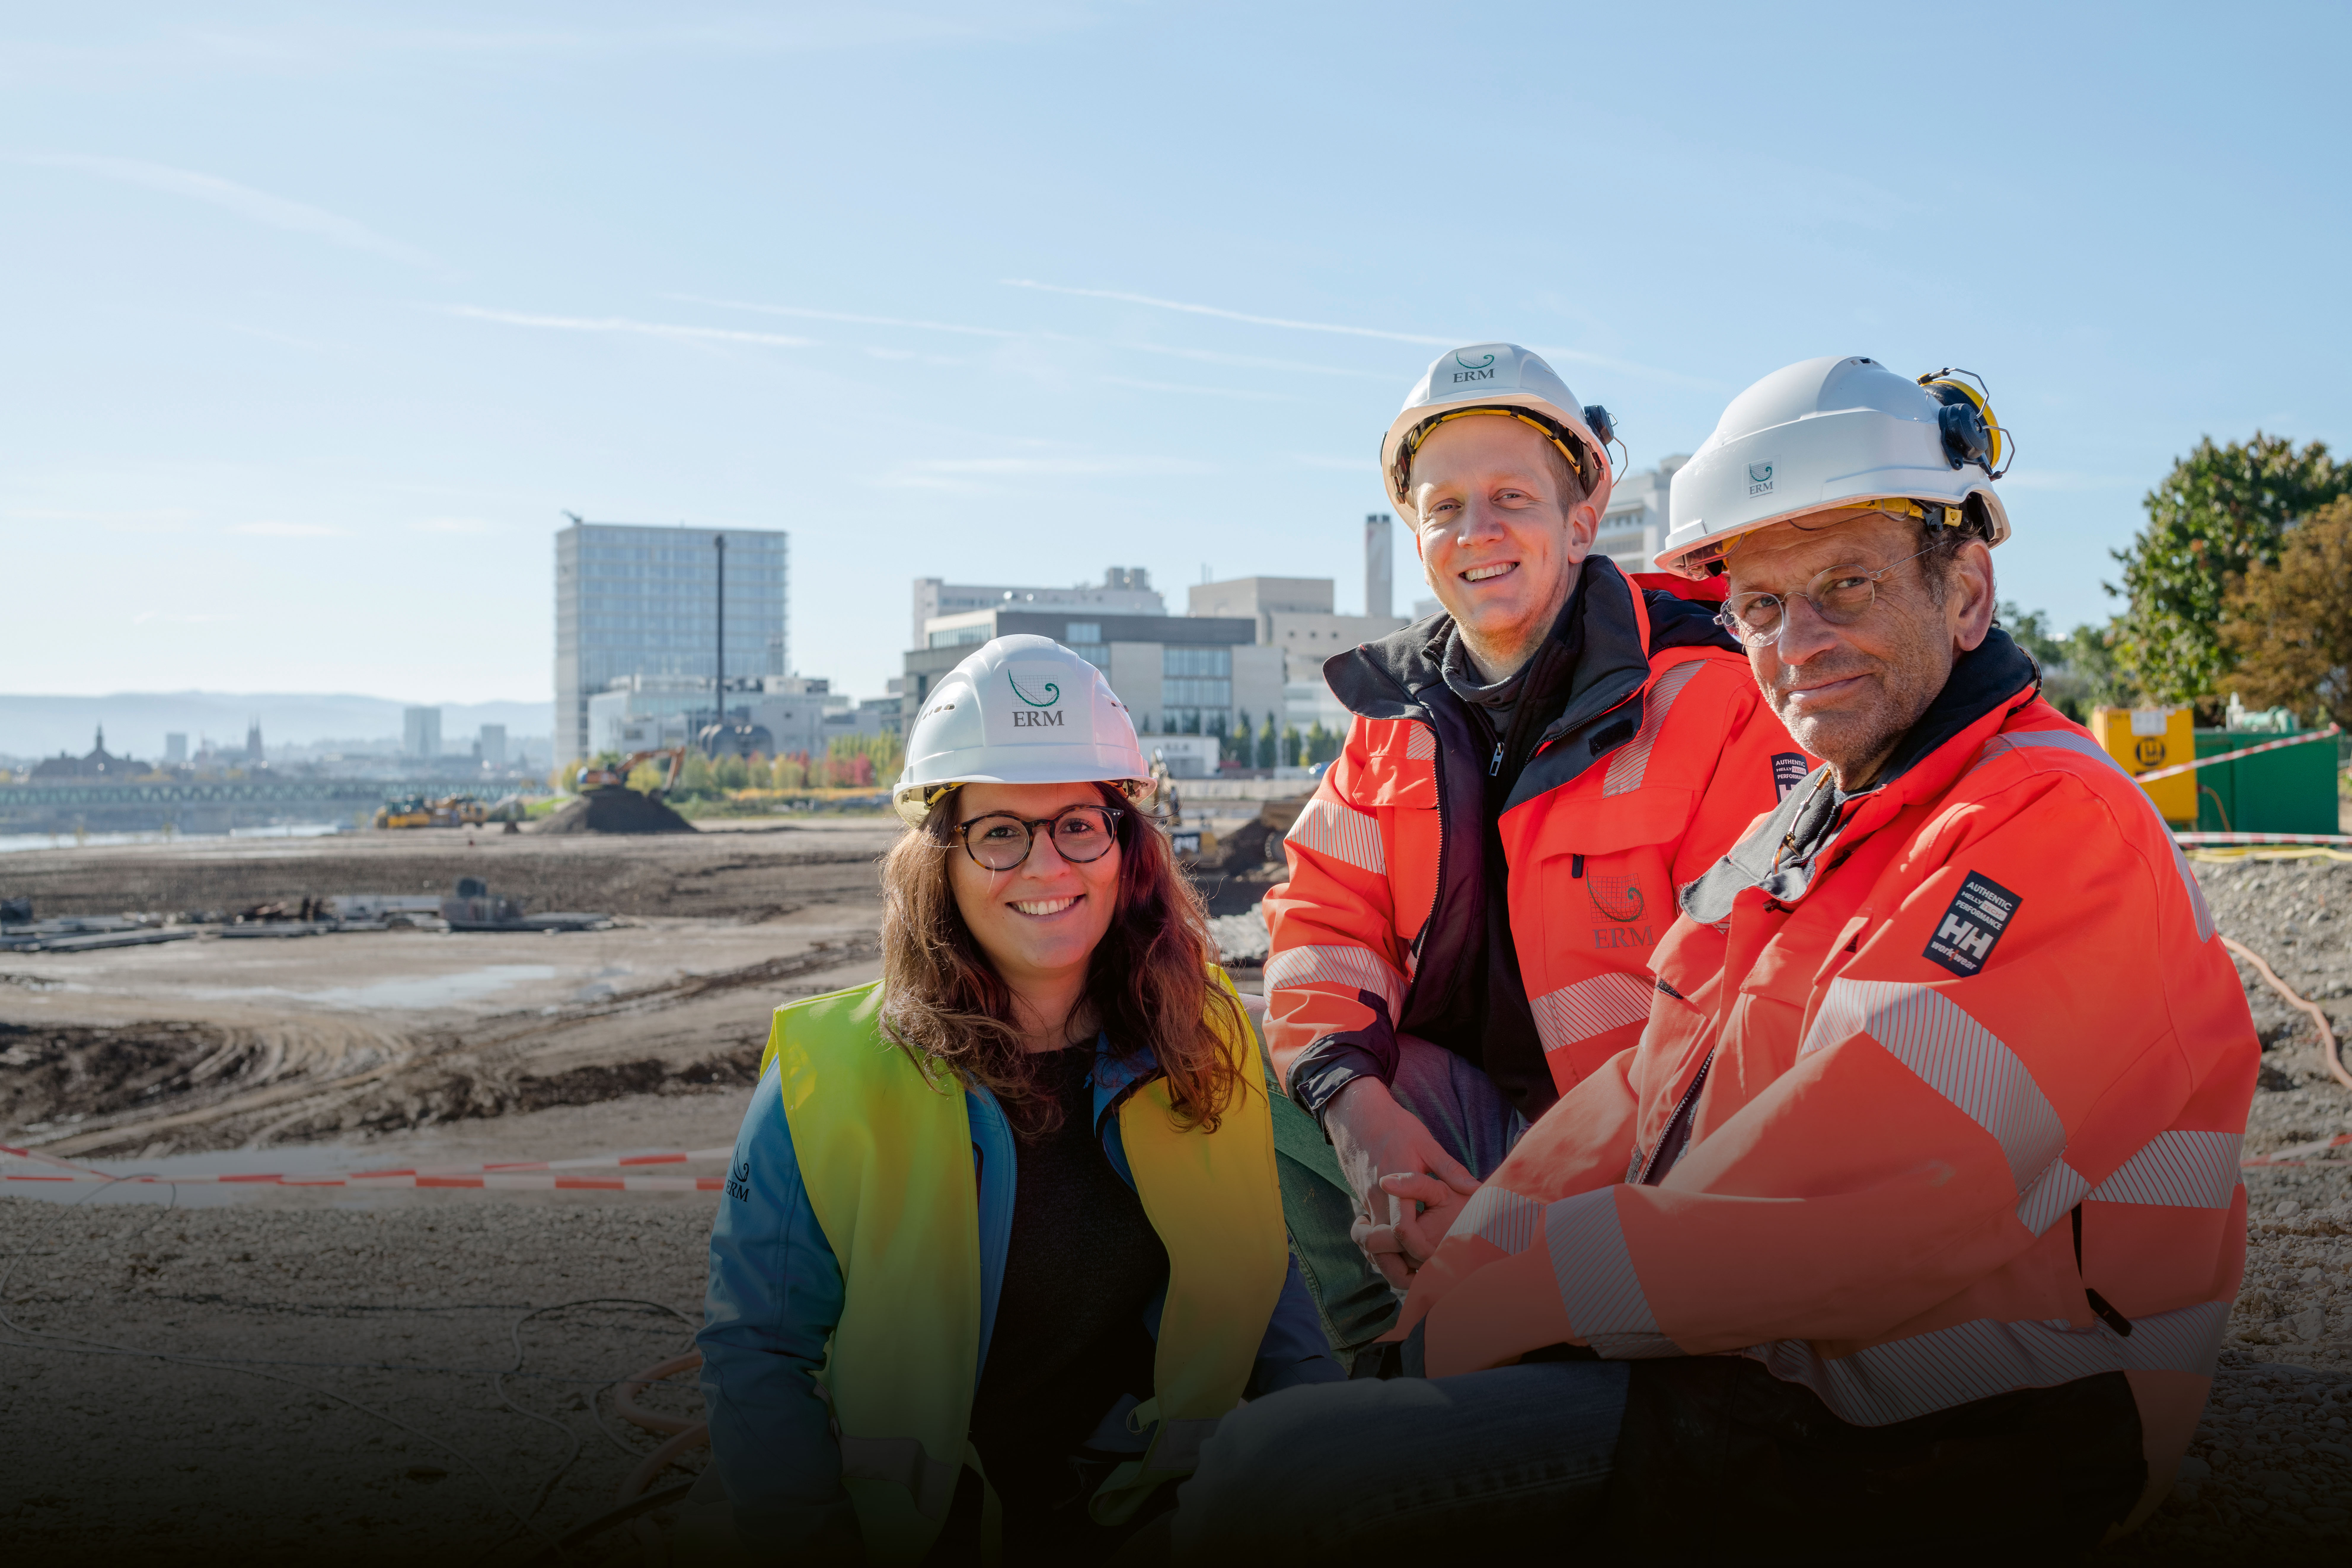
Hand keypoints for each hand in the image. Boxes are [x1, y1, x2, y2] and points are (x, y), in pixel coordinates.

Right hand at [1324, 1078, 1479, 1286]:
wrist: (1356, 1114)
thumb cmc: (1395, 1126)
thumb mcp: (1426, 1143)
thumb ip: (1449, 1169)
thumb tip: (1476, 1189)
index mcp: (1393, 1186)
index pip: (1402, 1230)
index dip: (1419, 1250)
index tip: (1438, 1259)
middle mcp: (1375, 1199)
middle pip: (1380, 1249)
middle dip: (1400, 1269)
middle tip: (1426, 1279)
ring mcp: (1364, 1202)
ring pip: (1370, 1246)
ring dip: (1389, 1262)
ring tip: (1416, 1274)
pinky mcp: (1361, 1202)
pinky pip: (1368, 1235)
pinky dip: (1382, 1249)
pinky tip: (1401, 1252)